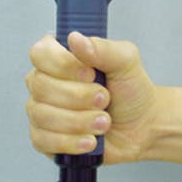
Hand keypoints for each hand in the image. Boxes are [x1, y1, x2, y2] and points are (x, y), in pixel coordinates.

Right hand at [25, 31, 157, 163]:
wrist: (141, 126)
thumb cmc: (130, 90)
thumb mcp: (125, 62)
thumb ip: (102, 48)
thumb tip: (75, 39)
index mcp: (58, 57)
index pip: (40, 53)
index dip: (63, 65)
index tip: (90, 74)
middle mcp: (44, 81)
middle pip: (41, 87)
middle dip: (79, 97)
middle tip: (104, 99)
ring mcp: (40, 110)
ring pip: (42, 115)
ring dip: (79, 121)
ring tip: (104, 122)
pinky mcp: (43, 138)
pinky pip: (43, 140)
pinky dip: (71, 142)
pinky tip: (90, 141)